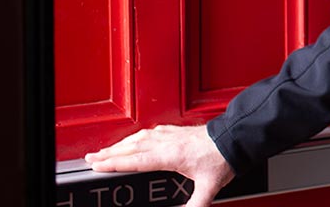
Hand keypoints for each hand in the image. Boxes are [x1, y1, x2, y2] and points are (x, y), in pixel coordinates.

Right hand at [85, 124, 234, 206]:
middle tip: (92, 157)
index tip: (98, 165)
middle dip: (110, 152)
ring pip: (141, 137)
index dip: (115, 163)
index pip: (136, 160)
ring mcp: (173, 134)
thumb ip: (197, 204)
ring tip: (107, 149)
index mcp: (171, 155)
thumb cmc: (224, 157)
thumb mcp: (209, 185)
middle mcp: (169, 142)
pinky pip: (153, 131)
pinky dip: (140, 135)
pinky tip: (139, 137)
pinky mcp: (180, 130)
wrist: (237, 136)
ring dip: (122, 143)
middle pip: (132, 146)